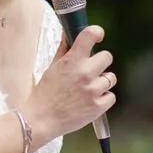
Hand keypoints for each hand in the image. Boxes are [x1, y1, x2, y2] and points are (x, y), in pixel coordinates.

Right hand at [25, 25, 115, 145]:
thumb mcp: (52, 67)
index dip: (96, 33)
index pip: (90, 35)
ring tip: (88, 89)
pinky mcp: (98, 106)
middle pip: (107, 57)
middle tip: (90, 70)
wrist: (41, 119)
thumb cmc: (45, 94)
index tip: (98, 35)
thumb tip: (69, 34)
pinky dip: (104, 98)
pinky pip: (111, 96)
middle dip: (99, 62)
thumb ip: (64, 50)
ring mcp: (93, 90)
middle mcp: (85, 73)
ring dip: (102, 82)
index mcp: (72, 61)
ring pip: (111, 78)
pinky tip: (91, 100)